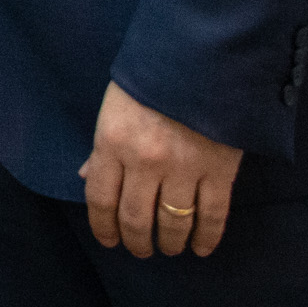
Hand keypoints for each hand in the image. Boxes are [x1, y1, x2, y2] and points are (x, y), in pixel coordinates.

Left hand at [79, 82, 241, 257]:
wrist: (203, 56)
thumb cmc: (152, 76)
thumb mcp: (114, 105)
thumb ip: (102, 146)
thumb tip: (87, 178)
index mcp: (112, 142)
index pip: (101, 198)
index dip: (103, 226)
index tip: (109, 241)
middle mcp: (144, 161)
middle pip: (136, 218)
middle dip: (137, 241)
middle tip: (141, 250)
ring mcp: (183, 168)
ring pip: (173, 222)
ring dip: (170, 242)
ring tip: (169, 249)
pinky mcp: (219, 170)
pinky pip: (213, 214)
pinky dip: (207, 237)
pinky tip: (201, 248)